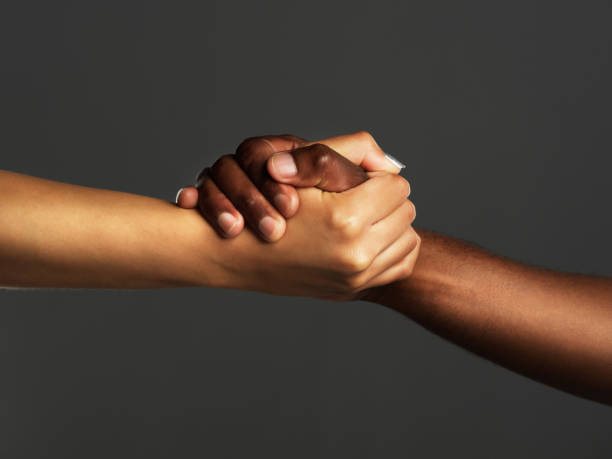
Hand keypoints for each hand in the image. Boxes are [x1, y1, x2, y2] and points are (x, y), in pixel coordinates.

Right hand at [212, 169, 416, 299]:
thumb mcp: (304, 169)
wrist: (238, 255)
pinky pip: (401, 264)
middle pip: (406, 211)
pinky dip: (392, 248)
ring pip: (408, 238)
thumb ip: (351, 152)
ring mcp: (355, 278)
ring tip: (364, 216)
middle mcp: (355, 254)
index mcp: (345, 219)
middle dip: (386, 200)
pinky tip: (370, 237)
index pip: (397, 185)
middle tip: (360, 197)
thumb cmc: (266, 204)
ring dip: (392, 223)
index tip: (356, 180)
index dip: (377, 178)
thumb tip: (391, 164)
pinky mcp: (353, 291)